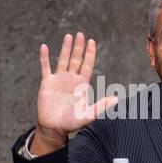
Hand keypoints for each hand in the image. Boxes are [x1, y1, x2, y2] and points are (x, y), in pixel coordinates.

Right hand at [30, 33, 117, 155]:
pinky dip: (45, 57)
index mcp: (81, 84)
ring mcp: (58, 79)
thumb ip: (101, 106)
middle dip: (79, 47)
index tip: (92, 41)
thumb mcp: (88, 114)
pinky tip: (44, 47)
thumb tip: (116, 99)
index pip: (87, 65)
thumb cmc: (72, 122)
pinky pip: (45, 67)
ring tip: (68, 36)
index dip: (89, 53)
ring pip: (62, 60)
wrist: (54, 127)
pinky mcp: (47, 83)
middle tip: (80, 34)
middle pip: (76, 59)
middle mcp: (70, 79)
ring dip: (65, 48)